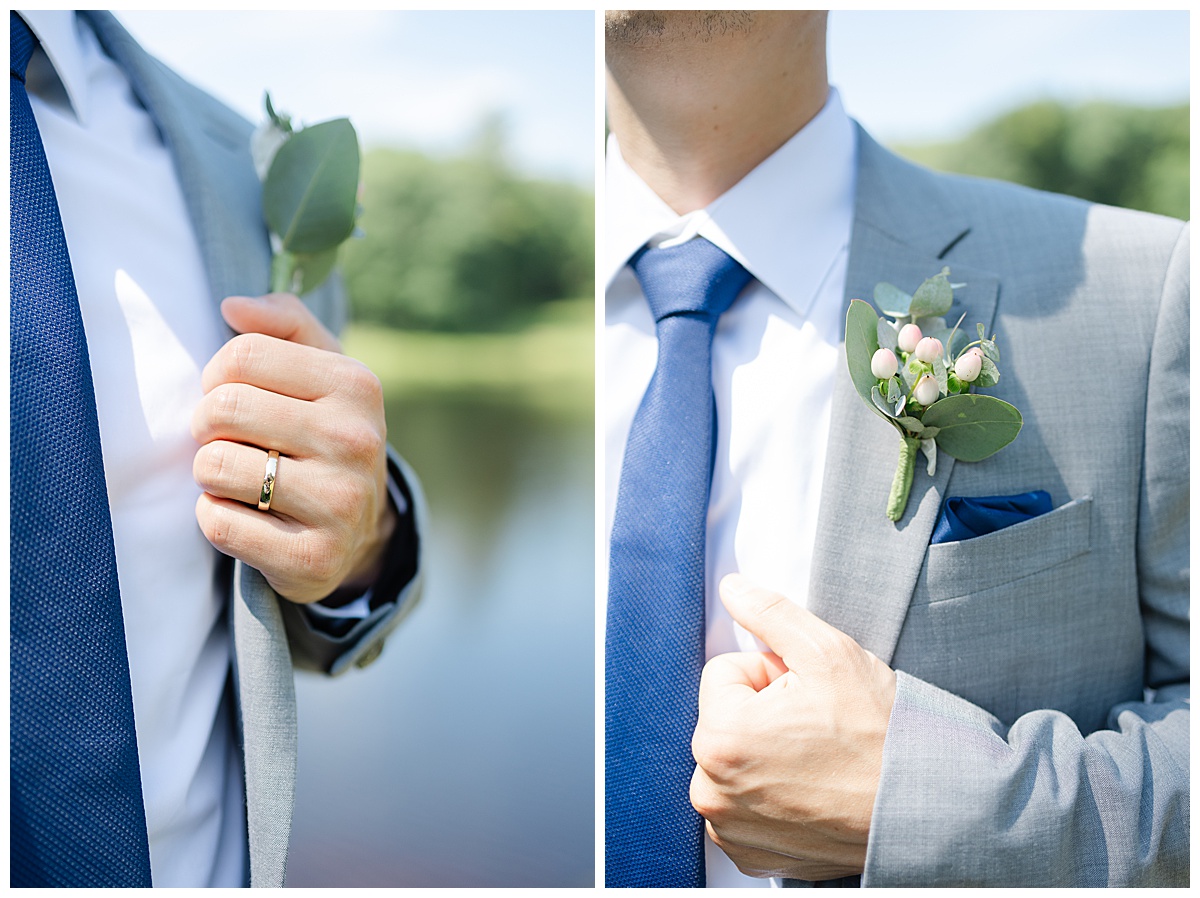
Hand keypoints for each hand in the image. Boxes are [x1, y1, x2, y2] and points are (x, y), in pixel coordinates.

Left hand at [191, 294, 396, 603]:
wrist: (358, 528)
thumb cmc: (323, 434)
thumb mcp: (321, 370)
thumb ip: (282, 323)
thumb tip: (232, 307)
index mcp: (357, 385)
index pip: (242, 355)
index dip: (218, 376)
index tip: (233, 396)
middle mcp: (357, 442)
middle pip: (223, 408)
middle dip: (208, 426)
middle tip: (230, 441)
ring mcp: (340, 503)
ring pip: (215, 467)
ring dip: (210, 475)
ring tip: (242, 479)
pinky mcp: (314, 558)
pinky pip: (218, 523)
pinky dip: (217, 519)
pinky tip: (249, 517)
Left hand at [690, 573, 896, 880]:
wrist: (926, 810)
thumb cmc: (881, 735)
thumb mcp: (827, 653)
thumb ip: (769, 612)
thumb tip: (732, 588)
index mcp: (719, 737)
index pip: (725, 673)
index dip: (770, 673)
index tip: (806, 694)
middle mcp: (712, 790)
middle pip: (727, 717)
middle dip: (766, 713)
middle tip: (818, 727)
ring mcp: (730, 829)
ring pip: (736, 760)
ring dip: (767, 754)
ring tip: (818, 760)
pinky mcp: (751, 856)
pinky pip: (746, 806)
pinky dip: (773, 797)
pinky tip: (813, 793)